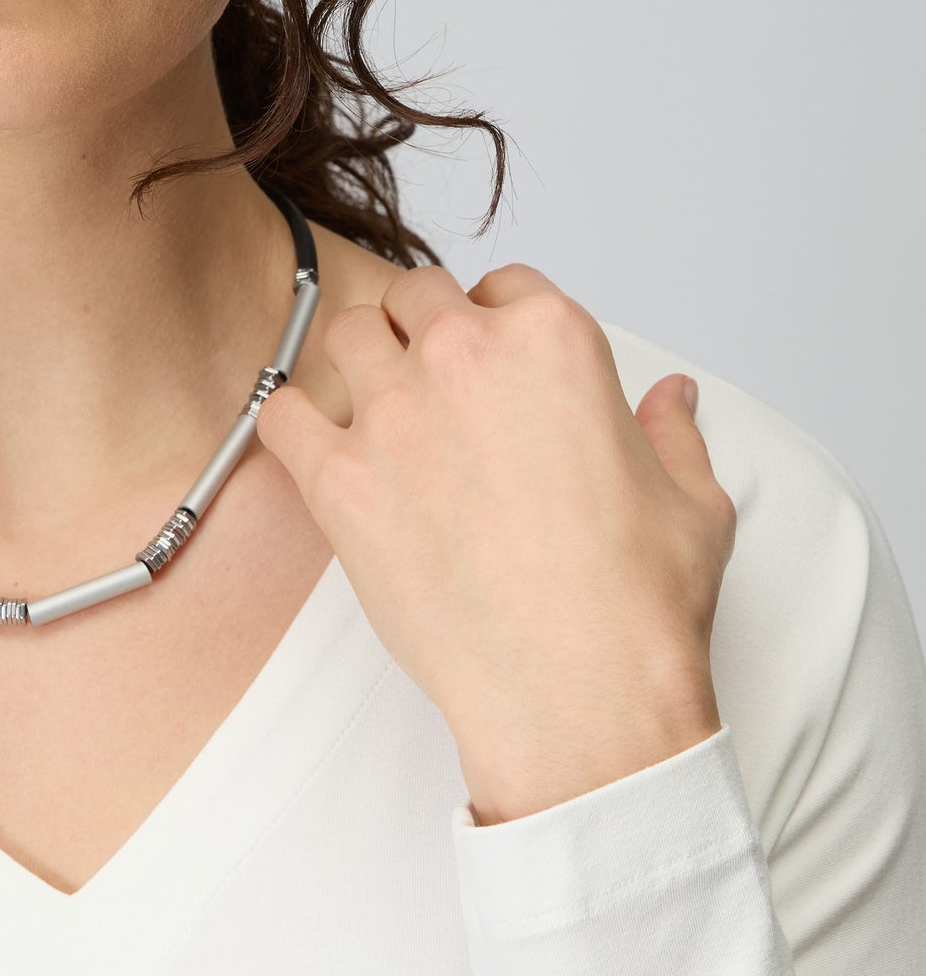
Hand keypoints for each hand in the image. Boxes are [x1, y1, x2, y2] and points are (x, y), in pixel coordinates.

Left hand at [256, 263, 737, 823]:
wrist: (576, 689)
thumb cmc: (635, 604)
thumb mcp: (692, 501)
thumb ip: (672, 433)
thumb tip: (672, 399)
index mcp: (553, 341)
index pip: (504, 285)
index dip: (497, 320)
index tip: (492, 358)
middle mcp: (465, 358)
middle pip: (417, 297)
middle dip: (424, 328)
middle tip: (432, 381)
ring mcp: (394, 416)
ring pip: (347, 335)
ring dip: (361, 359)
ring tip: (378, 408)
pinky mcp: (339, 481)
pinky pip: (283, 414)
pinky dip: (293, 420)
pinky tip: (316, 446)